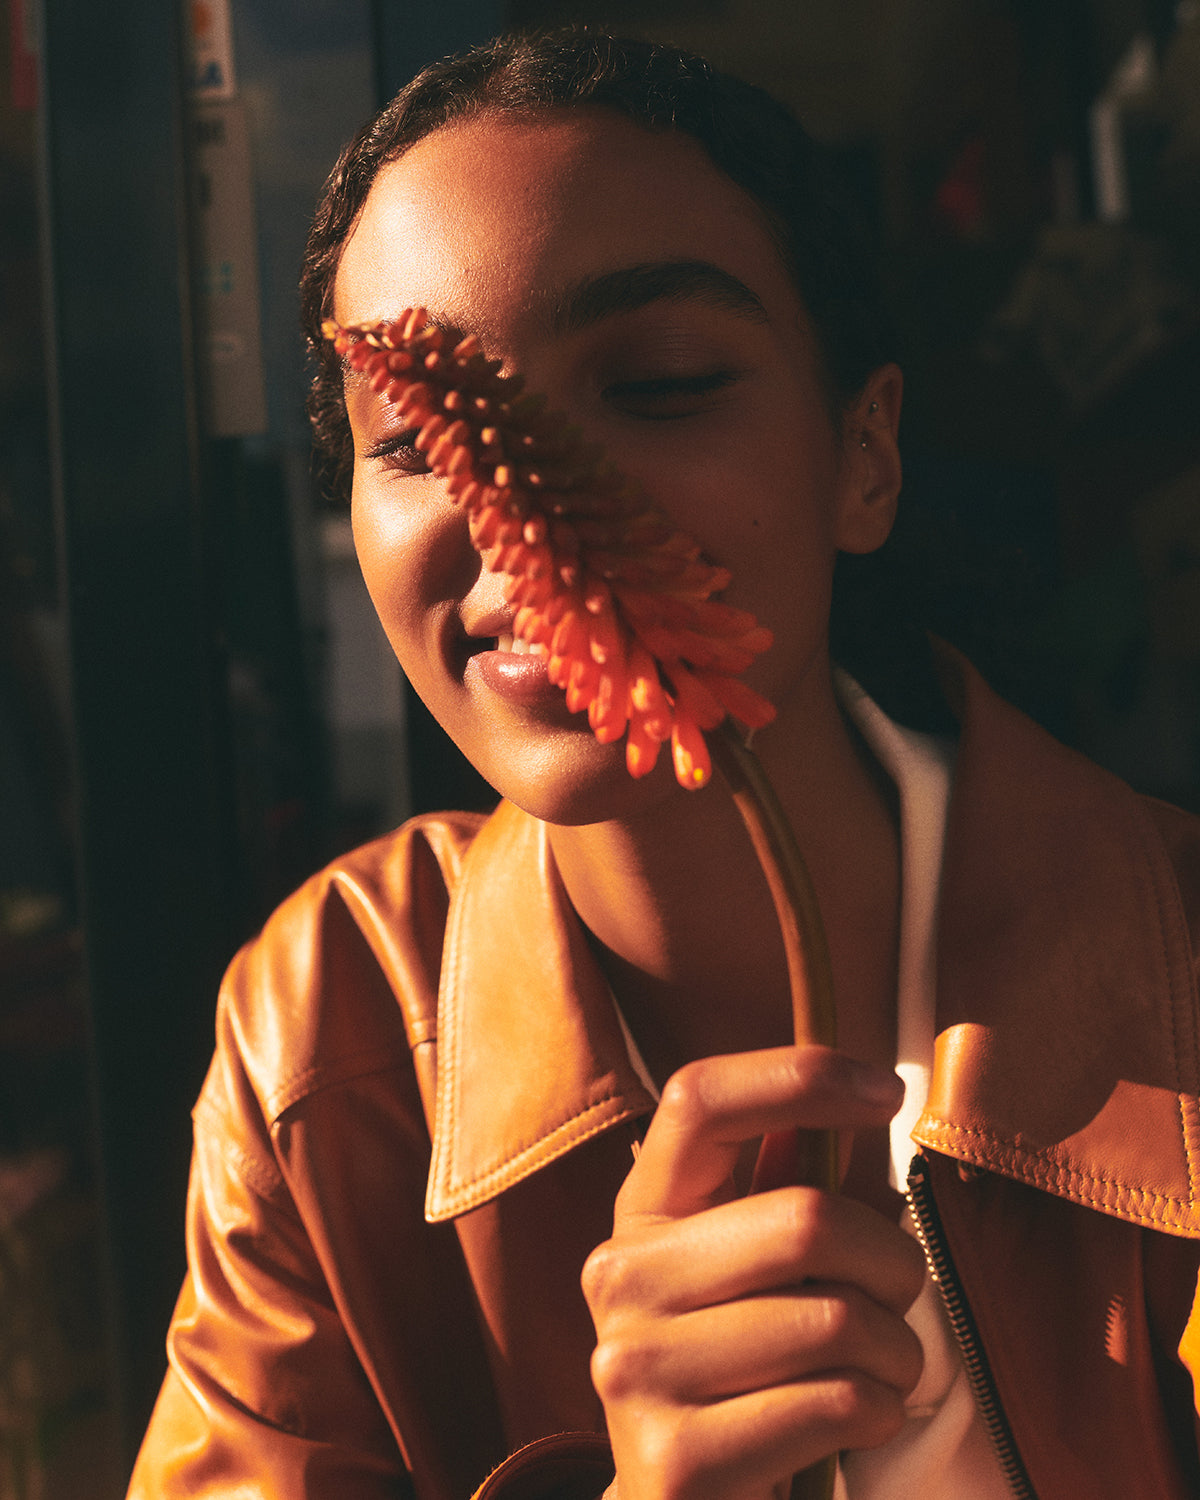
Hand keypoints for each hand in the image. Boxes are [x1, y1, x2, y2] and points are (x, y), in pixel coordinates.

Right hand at [581, 1046, 925, 1499]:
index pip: (699, 1098)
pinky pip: (834, 1405)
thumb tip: (863, 1096)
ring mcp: (634, 1371)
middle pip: (805, 1218)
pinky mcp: (674, 1461)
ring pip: (834, 1320)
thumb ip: (794, 1184)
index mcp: (642, 1209)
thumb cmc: (749, 1364)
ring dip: (897, 1351)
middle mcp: (620, 1277)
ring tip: (881, 1370)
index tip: (884, 1091)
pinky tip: (858, 1421)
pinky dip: (879, 1411)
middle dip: (892, 1259)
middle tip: (903, 1293)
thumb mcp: (755, 1265)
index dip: (799, 1076)